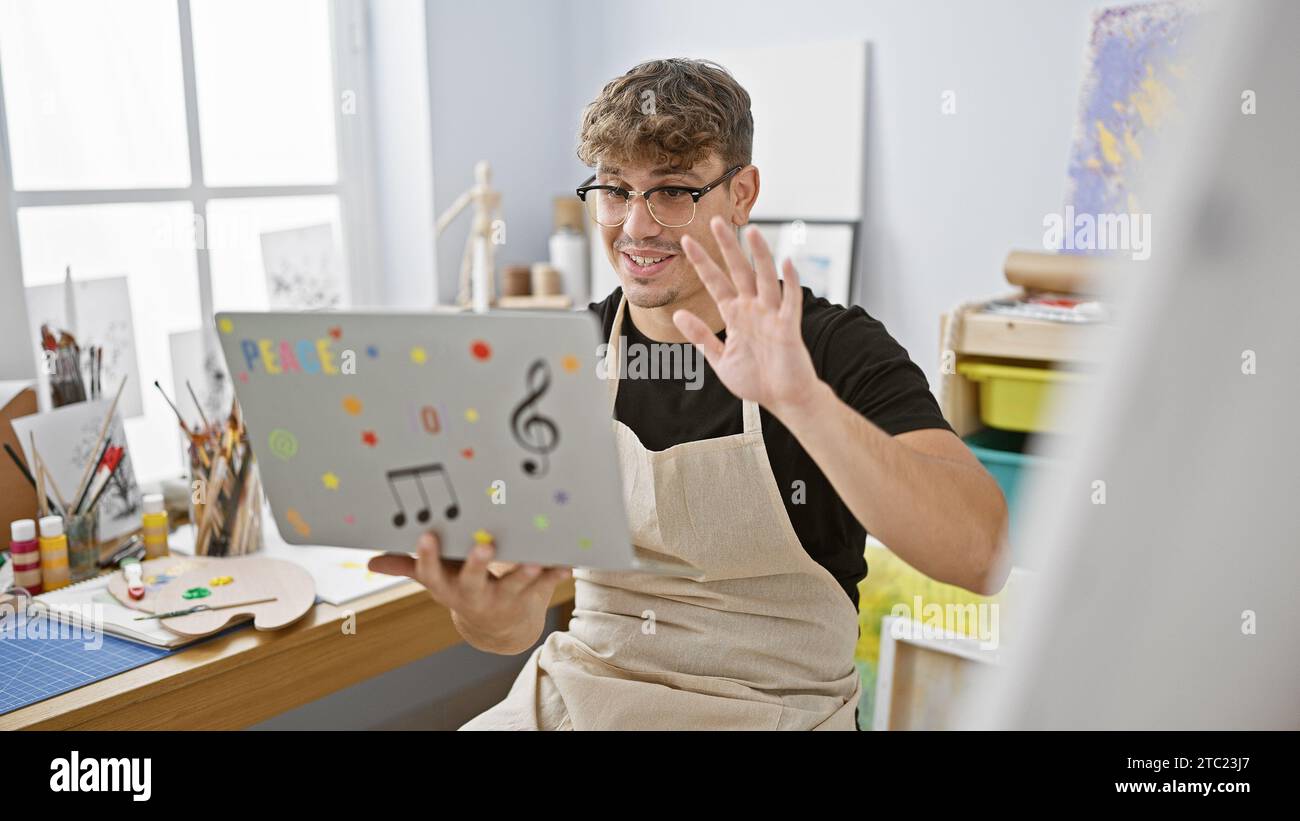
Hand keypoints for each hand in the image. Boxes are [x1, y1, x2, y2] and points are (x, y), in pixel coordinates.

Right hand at [368, 531, 570, 653]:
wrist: (498, 631)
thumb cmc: (464, 590)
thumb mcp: (437, 581)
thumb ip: (409, 567)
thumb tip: (371, 563)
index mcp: (448, 588)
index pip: (432, 573)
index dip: (428, 556)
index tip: (427, 535)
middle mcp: (474, 596)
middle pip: (474, 582)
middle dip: (478, 565)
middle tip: (485, 546)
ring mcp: (503, 600)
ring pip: (514, 587)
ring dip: (525, 574)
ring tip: (535, 560)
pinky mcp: (530, 599)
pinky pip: (545, 587)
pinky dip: (556, 575)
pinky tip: (567, 562)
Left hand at [675, 217, 824, 416]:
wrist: (783, 399)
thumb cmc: (756, 380)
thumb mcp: (719, 359)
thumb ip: (701, 336)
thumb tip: (679, 314)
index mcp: (736, 315)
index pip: (716, 282)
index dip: (701, 262)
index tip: (686, 242)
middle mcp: (753, 309)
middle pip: (739, 271)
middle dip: (728, 247)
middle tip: (715, 221)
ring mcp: (772, 316)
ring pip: (765, 278)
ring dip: (759, 254)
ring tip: (752, 230)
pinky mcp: (788, 327)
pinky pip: (790, 301)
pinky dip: (791, 282)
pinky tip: (788, 261)